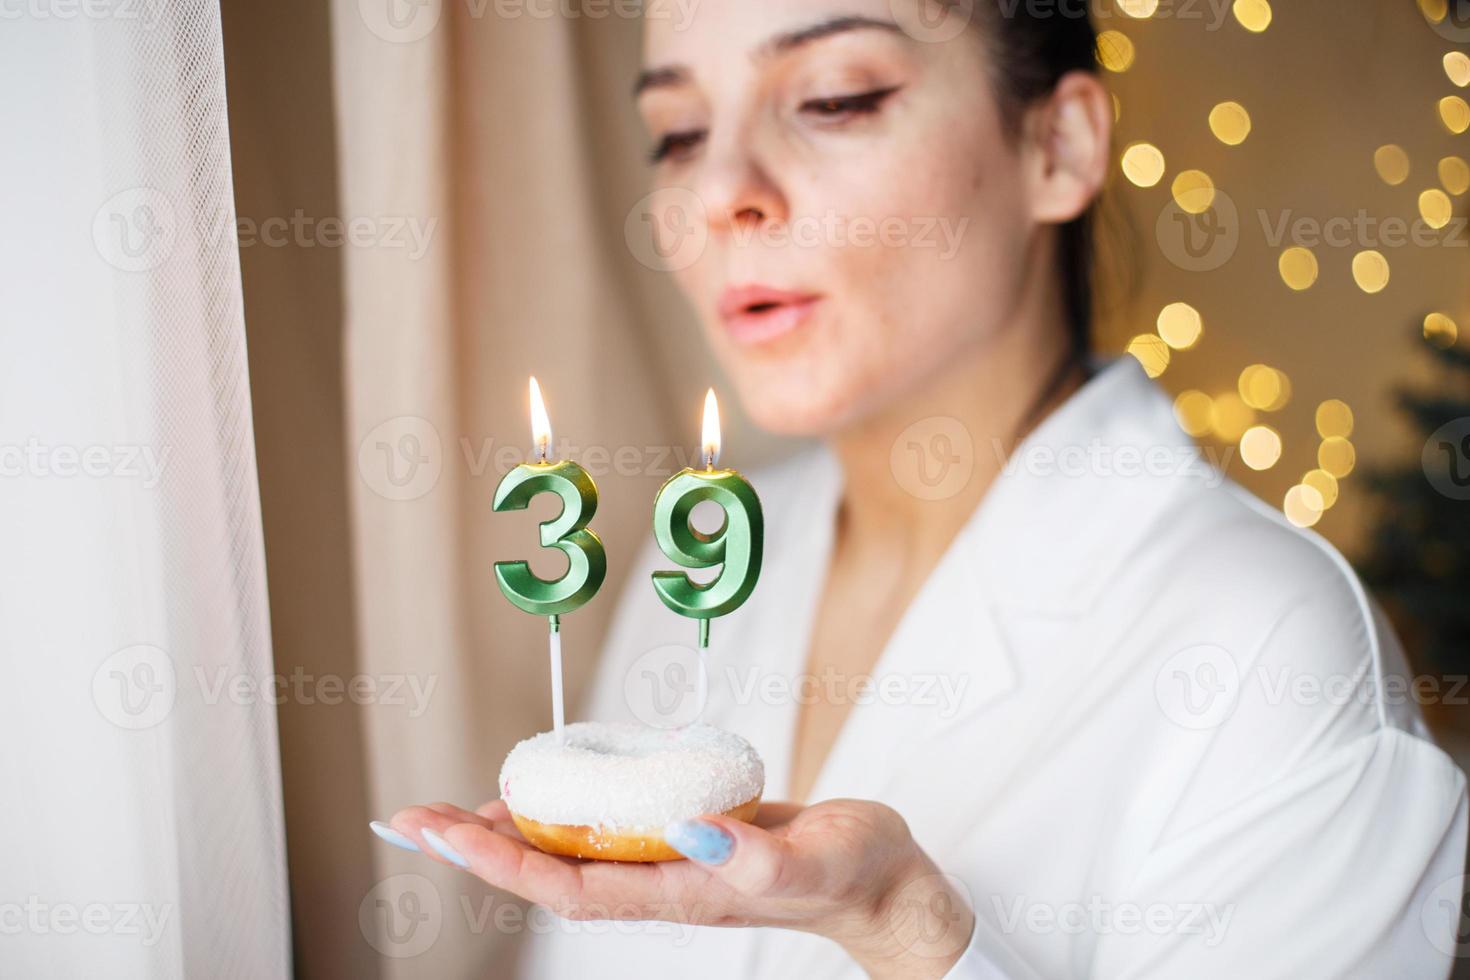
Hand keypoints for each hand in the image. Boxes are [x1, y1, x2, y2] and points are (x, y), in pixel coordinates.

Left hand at [385, 798, 974, 978]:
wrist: (881, 878)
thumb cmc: (854, 871)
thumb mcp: (813, 861)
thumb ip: (751, 854)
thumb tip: (682, 832)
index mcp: (680, 893)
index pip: (568, 885)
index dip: (501, 861)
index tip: (445, 835)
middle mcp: (660, 880)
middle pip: (547, 869)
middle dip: (476, 847)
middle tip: (412, 820)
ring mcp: (667, 860)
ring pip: (568, 848)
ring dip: (508, 829)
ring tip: (454, 811)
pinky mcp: (682, 834)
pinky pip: (603, 826)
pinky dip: (564, 806)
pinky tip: (548, 787)